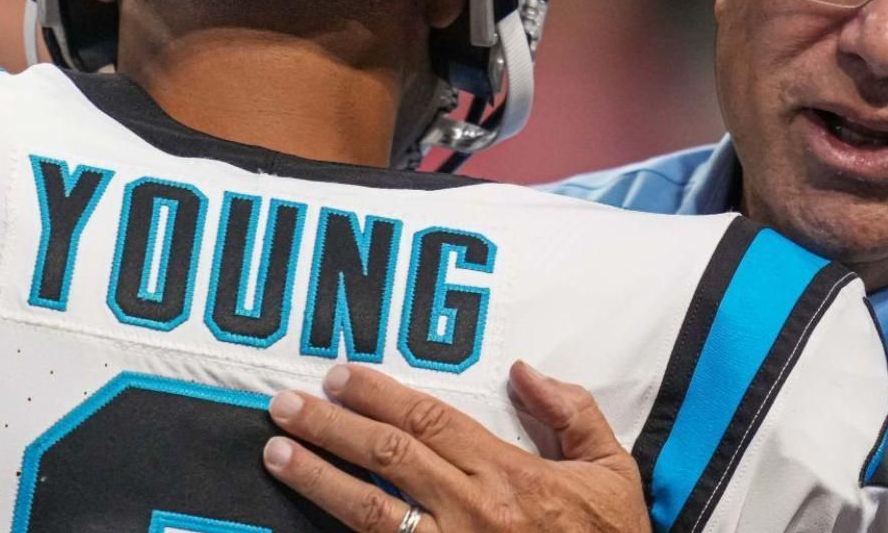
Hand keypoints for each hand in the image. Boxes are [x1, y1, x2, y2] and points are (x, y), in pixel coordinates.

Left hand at [262, 361, 650, 532]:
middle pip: (387, 456)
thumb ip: (571, 413)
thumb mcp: (611, 471)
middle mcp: (472, 512)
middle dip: (330, 426)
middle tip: (284, 404)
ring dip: (317, 478)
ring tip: (276, 453)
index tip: (339, 375)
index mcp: (509, 475)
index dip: (378, 394)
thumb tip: (522, 370)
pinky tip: (307, 522)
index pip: (429, 420)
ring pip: (369, 511)